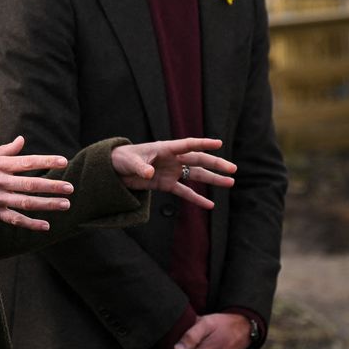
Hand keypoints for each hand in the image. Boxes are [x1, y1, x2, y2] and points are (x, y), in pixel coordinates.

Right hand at [0, 136, 72, 230]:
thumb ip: (4, 150)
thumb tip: (21, 140)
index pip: (27, 161)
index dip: (46, 161)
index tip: (63, 162)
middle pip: (30, 184)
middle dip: (52, 186)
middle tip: (70, 188)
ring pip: (25, 202)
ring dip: (47, 204)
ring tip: (65, 205)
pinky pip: (14, 219)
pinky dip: (30, 223)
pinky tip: (45, 225)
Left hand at [110, 138, 235, 209]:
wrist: (115, 169)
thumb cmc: (123, 159)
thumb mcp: (131, 162)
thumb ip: (142, 167)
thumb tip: (150, 173)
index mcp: (166, 148)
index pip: (188, 144)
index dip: (203, 143)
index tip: (219, 144)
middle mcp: (172, 159)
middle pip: (198, 160)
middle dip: (216, 164)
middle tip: (233, 169)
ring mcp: (171, 172)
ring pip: (196, 175)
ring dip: (212, 180)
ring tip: (230, 183)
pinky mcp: (166, 184)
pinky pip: (184, 192)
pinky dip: (196, 198)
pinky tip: (210, 205)